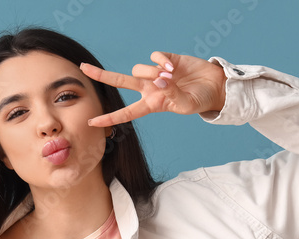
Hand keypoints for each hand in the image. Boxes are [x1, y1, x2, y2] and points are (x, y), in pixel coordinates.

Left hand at [80, 51, 227, 126]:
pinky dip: (160, 61)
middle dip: (101, 75)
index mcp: (151, 104)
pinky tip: (172, 67)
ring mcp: (155, 73)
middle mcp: (149, 88)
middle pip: (120, 81)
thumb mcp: (186, 105)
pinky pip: (153, 56)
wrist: (214, 86)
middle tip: (84, 68)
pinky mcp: (165, 59)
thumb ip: (172, 95)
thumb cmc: (200, 100)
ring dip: (152, 73)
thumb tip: (160, 81)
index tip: (91, 122)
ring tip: (171, 77)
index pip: (126, 113)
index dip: (109, 118)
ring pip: (139, 69)